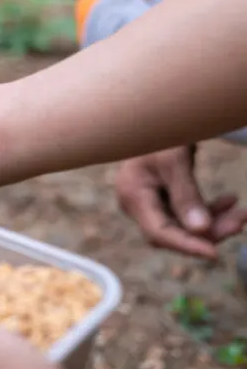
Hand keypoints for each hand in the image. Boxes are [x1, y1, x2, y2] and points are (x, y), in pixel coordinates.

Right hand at [115, 145, 246, 259]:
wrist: (155, 115)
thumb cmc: (161, 132)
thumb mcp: (175, 161)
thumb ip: (186, 195)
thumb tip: (201, 231)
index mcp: (133, 195)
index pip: (159, 232)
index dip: (186, 246)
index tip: (214, 254)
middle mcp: (137, 203)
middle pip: (173, 232)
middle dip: (208, 231)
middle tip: (240, 220)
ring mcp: (148, 201)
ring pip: (183, 225)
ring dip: (213, 222)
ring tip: (241, 212)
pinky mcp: (160, 197)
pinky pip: (185, 214)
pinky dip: (208, 211)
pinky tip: (230, 201)